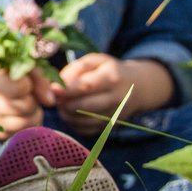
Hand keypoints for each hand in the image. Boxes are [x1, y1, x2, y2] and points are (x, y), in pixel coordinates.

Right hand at [0, 61, 44, 138]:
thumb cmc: (1, 77)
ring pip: (29, 122)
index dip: (27, 83)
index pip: (20, 86)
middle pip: (27, 106)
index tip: (21, 82)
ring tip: (24, 105)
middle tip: (24, 95)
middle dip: (32, 99)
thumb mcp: (17, 68)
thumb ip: (37, 79)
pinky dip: (30, 123)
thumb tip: (50, 102)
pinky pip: (26, 133)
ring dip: (34, 112)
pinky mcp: (0, 136)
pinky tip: (22, 115)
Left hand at [51, 53, 173, 134]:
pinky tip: (71, 113)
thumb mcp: (97, 60)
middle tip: (54, 98)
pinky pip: (87, 130)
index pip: (86, 86)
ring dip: (67, 114)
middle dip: (64, 104)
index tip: (53, 89)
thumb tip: (61, 81)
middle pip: (84, 107)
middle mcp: (116, 99)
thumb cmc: (110, 70)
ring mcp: (115, 116)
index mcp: (112, 78)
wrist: (138, 88)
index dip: (66, 90)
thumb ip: (77, 67)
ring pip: (84, 121)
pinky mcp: (111, 127)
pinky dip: (74, 123)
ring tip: (62, 104)